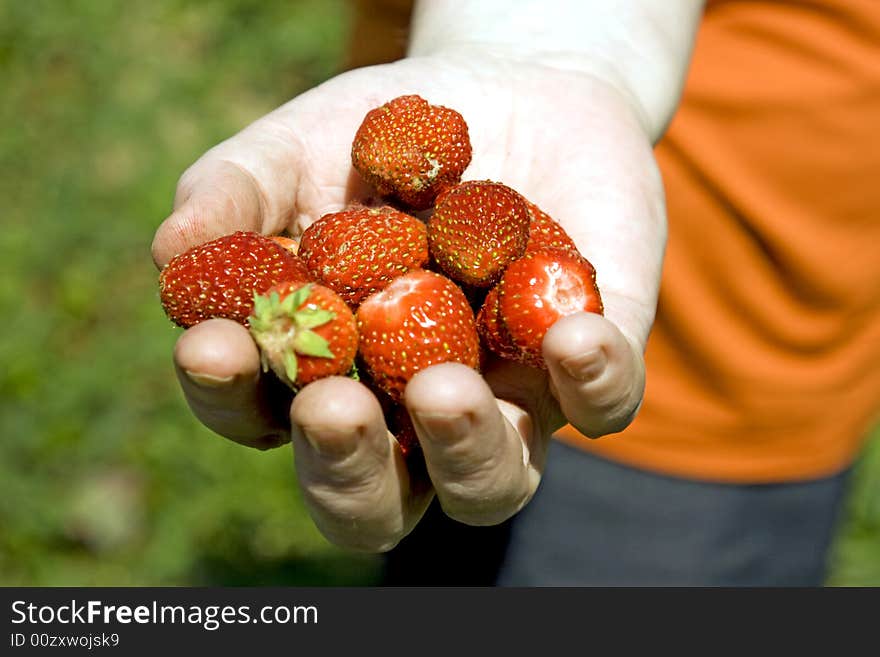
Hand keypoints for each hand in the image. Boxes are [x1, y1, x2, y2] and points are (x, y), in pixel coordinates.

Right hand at [152, 53, 664, 550]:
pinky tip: (573, 336)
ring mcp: (506, 398)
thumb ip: (234, 194)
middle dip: (346, 467)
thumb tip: (168, 251)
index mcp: (327, 372)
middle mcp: (411, 411)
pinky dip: (592, 381)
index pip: (263, 417)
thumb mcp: (297, 149)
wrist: (512, 92)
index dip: (229, 398)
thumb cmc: (382, 137)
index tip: (209, 345)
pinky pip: (602, 406)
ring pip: (490, 486)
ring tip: (445, 386)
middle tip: (332, 408)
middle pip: (375, 500)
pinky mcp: (589, 365)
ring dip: (465, 451)